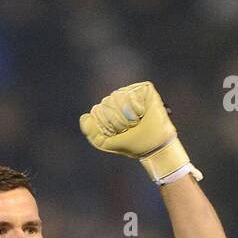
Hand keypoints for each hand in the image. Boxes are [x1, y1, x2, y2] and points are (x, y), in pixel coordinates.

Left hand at [80, 81, 201, 183]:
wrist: (154, 147)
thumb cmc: (133, 145)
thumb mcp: (106, 143)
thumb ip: (91, 132)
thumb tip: (83, 117)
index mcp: (114, 109)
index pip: (101, 108)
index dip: (107, 121)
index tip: (120, 132)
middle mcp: (124, 99)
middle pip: (108, 101)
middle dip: (116, 117)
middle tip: (130, 127)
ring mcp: (135, 93)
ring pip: (119, 95)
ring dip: (126, 112)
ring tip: (136, 120)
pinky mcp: (146, 90)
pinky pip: (133, 92)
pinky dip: (135, 104)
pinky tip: (141, 113)